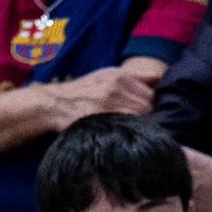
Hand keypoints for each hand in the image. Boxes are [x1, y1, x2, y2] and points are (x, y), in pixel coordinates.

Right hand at [42, 63, 157, 133]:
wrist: (54, 103)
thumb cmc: (82, 92)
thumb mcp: (106, 75)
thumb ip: (132, 78)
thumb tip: (158, 79)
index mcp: (119, 75)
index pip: (150, 93)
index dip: (150, 106)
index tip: (145, 115)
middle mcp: (115, 87)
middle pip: (146, 107)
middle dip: (147, 117)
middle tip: (139, 126)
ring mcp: (107, 103)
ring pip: (137, 118)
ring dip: (138, 126)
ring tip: (132, 132)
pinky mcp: (99, 118)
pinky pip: (123, 126)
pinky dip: (126, 132)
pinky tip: (122, 135)